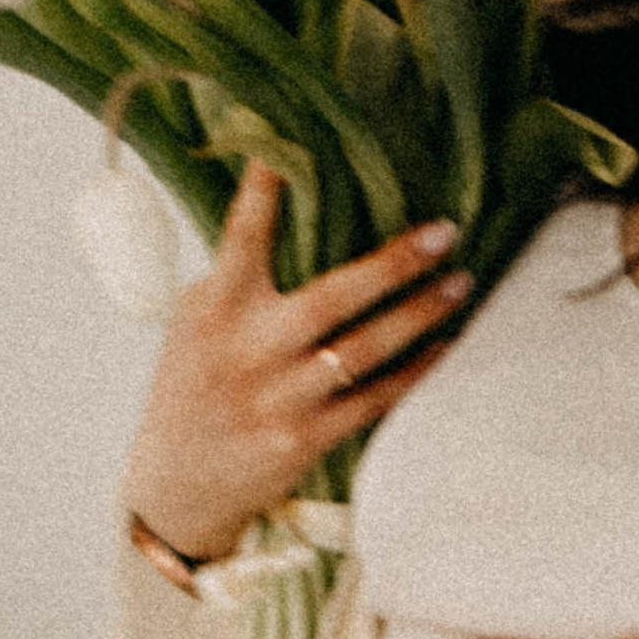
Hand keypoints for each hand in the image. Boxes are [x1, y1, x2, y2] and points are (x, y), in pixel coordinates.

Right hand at [120, 162, 473, 564]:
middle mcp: (247, 352)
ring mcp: (278, 400)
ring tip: (463, 281)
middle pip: (331, 299)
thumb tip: (293, 203)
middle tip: (445, 230)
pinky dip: (415, 371)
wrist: (175, 488)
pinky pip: (373, 400)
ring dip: (420, 314)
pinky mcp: (303, 441)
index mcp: (214, 309)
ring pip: (364, 350)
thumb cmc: (193, 385)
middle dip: (394, 263)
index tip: (289, 149)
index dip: (264, 194)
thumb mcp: (194, 321)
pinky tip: (448, 345)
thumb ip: (236, 274)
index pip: (241, 240)